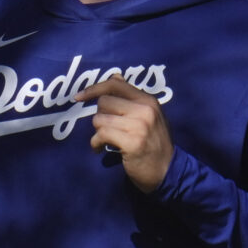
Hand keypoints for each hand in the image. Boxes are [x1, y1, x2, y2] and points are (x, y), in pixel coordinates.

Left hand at [84, 75, 174, 190]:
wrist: (168, 171)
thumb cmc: (155, 144)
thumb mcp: (150, 116)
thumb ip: (133, 98)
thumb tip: (114, 76)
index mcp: (148, 100)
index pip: (115, 84)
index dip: (93, 89)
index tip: (78, 97)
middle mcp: (144, 110)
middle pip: (104, 102)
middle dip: (100, 116)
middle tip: (108, 129)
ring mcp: (139, 126)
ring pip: (100, 119)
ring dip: (98, 132)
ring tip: (105, 141)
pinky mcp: (132, 142)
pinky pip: (101, 135)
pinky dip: (96, 143)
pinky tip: (101, 149)